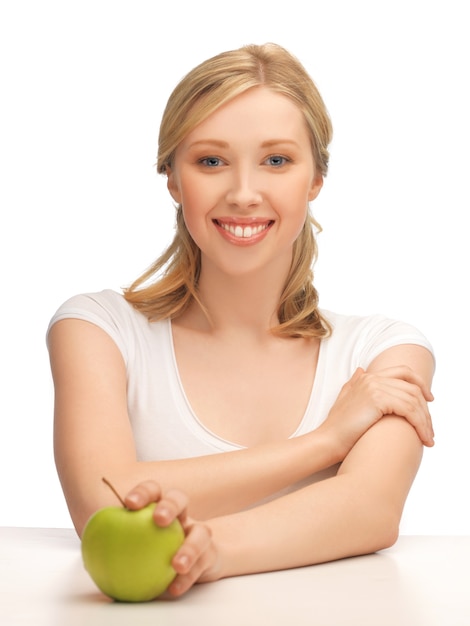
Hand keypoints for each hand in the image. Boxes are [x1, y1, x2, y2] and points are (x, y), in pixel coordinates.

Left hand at [124, 480, 220, 596]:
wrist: (189, 564)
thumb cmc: (151, 553)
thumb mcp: (132, 547)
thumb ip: (113, 546)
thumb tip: (87, 553)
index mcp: (159, 507)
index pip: (152, 490)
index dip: (142, 492)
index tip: (129, 503)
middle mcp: (181, 516)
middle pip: (179, 499)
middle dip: (170, 505)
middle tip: (159, 519)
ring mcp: (197, 534)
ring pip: (201, 532)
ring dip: (189, 547)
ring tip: (176, 564)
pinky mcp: (209, 554)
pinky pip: (202, 564)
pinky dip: (188, 578)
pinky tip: (174, 588)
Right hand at [318, 366, 433, 456]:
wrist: (328, 441)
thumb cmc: (336, 427)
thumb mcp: (345, 400)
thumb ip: (354, 383)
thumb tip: (361, 370)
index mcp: (367, 378)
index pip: (403, 372)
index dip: (419, 384)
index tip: (429, 401)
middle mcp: (371, 378)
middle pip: (412, 387)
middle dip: (425, 408)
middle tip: (430, 427)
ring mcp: (374, 387)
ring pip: (413, 400)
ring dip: (425, 420)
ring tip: (428, 438)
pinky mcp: (377, 399)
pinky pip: (409, 409)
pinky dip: (420, 424)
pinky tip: (422, 437)